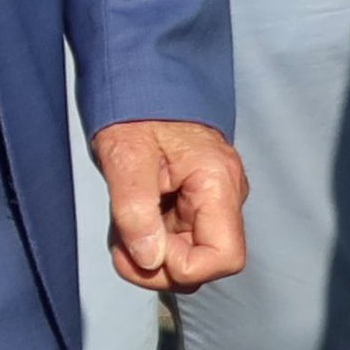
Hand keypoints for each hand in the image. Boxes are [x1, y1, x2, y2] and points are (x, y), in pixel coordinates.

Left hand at [89, 117, 248, 291]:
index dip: (182, 267)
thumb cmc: (138, 112)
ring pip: (189, 257)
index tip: (145, 246)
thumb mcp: (125, 157)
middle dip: (157, 266)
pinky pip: (181, 239)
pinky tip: (134, 217)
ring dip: (150, 254)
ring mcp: (215, 201)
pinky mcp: (200, 203)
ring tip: (124, 224)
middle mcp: (227, 196)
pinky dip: (152, 240)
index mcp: (218, 182)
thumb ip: (135, 211)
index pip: (225, 258)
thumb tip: (149, 260)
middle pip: (205, 264)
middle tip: (122, 241)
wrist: (145, 82)